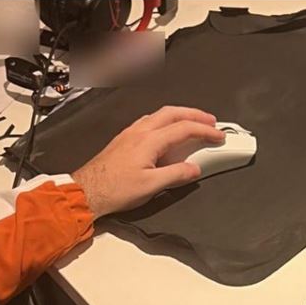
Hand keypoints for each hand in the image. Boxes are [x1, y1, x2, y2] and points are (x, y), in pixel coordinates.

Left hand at [72, 106, 224, 218]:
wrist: (87, 191)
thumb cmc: (114, 190)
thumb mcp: (151, 186)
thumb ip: (176, 175)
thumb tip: (194, 169)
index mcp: (149, 140)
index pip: (184, 128)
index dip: (205, 131)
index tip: (219, 136)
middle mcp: (139, 132)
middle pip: (172, 113)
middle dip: (194, 114)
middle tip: (210, 121)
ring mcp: (130, 134)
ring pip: (159, 115)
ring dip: (179, 116)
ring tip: (192, 124)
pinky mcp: (123, 140)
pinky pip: (149, 122)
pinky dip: (164, 122)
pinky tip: (166, 132)